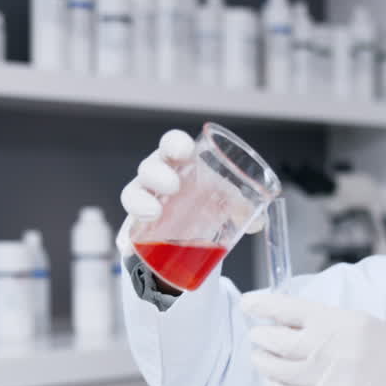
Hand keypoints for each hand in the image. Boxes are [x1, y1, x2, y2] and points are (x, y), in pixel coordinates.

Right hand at [116, 129, 265, 260]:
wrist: (189, 235)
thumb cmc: (206, 204)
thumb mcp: (225, 202)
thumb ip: (242, 207)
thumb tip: (258, 222)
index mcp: (179, 163)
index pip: (171, 144)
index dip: (174, 144)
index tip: (185, 152)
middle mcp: (157, 178)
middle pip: (149, 167)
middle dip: (158, 173)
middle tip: (173, 186)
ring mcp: (144, 202)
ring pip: (132, 194)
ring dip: (141, 201)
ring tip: (154, 213)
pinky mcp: (137, 228)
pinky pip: (126, 228)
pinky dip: (128, 235)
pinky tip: (131, 240)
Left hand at [242, 293, 385, 385]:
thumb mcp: (365, 325)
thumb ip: (327, 325)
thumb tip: (288, 322)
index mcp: (341, 322)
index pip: (288, 309)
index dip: (262, 306)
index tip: (249, 304)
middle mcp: (331, 350)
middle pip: (276, 342)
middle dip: (259, 337)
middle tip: (256, 336)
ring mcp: (329, 381)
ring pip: (277, 371)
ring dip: (263, 363)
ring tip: (260, 358)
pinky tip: (275, 383)